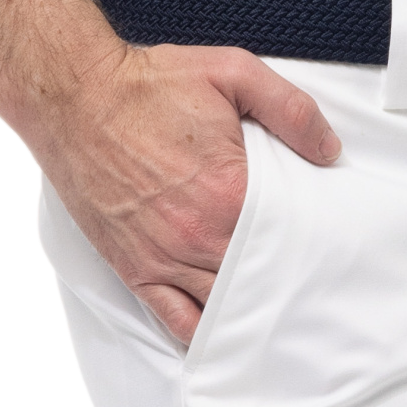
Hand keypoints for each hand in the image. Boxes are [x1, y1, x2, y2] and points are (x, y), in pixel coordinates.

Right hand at [28, 33, 341, 344]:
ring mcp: (165, 258)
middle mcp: (199, 235)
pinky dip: (204, 333)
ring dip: (251, 308)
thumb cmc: (150, 86)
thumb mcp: (233, 73)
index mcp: (230, 192)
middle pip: (261, 279)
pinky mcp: (136, 268)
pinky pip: (176, 320)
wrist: (77, 98)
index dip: (313, 243)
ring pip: (224, 306)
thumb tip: (329, 150)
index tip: (329, 245)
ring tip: (279, 312)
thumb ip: (290, 109)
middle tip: (313, 284)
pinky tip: (226, 332)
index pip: (290, 238)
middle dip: (286, 281)